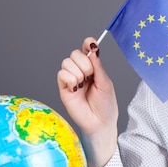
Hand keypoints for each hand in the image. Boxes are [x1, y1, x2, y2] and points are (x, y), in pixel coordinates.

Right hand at [57, 37, 118, 166]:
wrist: (100, 122)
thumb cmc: (106, 105)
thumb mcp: (106, 82)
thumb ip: (98, 66)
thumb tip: (93, 50)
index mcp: (93, 68)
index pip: (86, 50)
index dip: (88, 44)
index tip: (91, 44)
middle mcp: (81, 71)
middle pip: (75, 53)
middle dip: (84, 63)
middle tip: (90, 76)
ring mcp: (71, 79)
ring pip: (67, 62)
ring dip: (78, 72)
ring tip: (83, 84)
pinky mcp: (63, 88)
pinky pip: (61, 74)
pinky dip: (70, 79)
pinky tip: (76, 88)